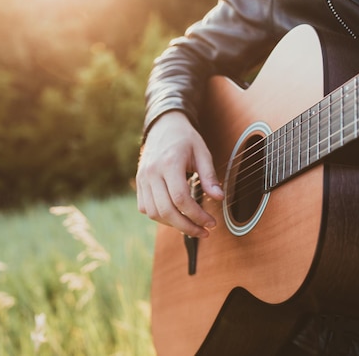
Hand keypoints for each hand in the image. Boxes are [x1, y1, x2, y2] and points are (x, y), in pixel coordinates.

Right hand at [136, 111, 223, 237]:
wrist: (163, 126)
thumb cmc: (185, 140)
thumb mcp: (202, 153)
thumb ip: (209, 176)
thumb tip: (219, 198)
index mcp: (169, 163)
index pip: (180, 198)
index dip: (197, 215)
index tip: (212, 223)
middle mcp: (152, 172)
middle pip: (166, 210)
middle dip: (187, 227)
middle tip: (204, 232)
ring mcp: (142, 178)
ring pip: (154, 213)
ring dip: (174, 224)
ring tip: (192, 226)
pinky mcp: (139, 183)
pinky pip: (146, 208)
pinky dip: (161, 217)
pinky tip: (176, 216)